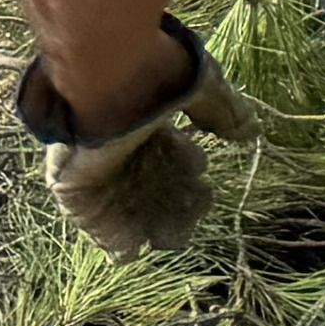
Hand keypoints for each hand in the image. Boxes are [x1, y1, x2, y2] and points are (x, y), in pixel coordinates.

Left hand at [21, 18, 261, 258]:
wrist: (112, 75)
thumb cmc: (157, 77)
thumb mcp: (204, 90)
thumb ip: (224, 113)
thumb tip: (251, 131)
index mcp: (143, 122)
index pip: (166, 155)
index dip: (186, 172)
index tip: (205, 182)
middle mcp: (118, 145)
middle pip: (148, 185)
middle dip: (172, 204)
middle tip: (193, 217)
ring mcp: (94, 166)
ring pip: (122, 207)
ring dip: (146, 226)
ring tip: (171, 241)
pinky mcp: (73, 182)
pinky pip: (90, 220)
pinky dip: (110, 236)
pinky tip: (133, 250)